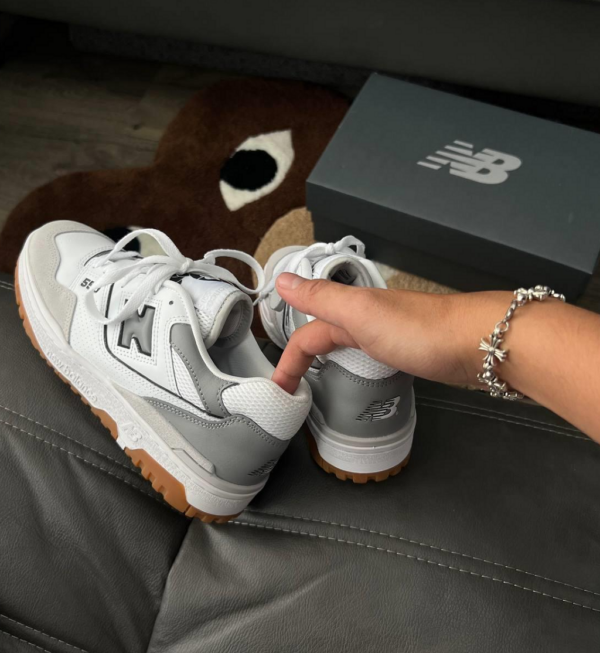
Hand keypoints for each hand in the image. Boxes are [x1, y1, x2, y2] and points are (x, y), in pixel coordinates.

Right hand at [271, 273, 507, 393]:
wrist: (482, 342)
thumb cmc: (420, 330)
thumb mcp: (361, 313)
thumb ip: (321, 298)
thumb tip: (281, 279)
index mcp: (353, 312)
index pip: (308, 335)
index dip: (289, 360)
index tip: (279, 389)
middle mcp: (370, 320)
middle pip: (326, 336)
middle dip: (303, 358)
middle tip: (293, 389)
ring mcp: (392, 335)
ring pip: (349, 344)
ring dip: (328, 358)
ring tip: (319, 383)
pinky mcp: (413, 352)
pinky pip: (373, 356)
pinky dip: (357, 365)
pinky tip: (366, 376)